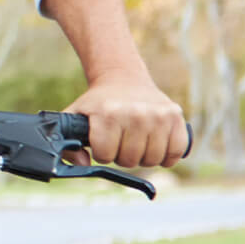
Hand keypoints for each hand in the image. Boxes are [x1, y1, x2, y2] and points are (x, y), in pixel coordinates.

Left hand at [63, 71, 189, 168]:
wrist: (123, 80)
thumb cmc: (98, 104)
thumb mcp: (75, 117)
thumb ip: (68, 144)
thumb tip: (83, 164)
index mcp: (108, 113)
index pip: (105, 155)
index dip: (101, 152)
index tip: (101, 141)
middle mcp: (135, 113)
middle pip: (129, 160)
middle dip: (121, 156)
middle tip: (119, 141)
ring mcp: (158, 115)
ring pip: (152, 160)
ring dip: (143, 157)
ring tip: (135, 141)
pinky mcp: (176, 117)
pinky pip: (175, 153)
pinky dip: (166, 155)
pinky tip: (154, 144)